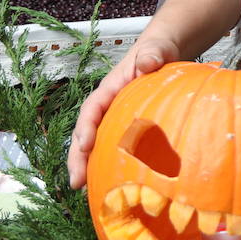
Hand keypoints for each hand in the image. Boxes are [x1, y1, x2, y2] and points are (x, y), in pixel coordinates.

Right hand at [68, 37, 179, 188]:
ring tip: (86, 191)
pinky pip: (114, 147)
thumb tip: (147, 62)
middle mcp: (108, 106)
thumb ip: (151, 54)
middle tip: (76, 182)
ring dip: (88, 166)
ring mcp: (115, 118)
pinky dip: (109, 165)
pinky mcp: (127, 128)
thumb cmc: (157, 51)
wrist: (164, 53)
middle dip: (77, 157)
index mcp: (110, 88)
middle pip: (86, 132)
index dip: (86, 127)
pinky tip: (112, 184)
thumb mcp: (156, 49)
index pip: (92, 108)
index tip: (85, 145)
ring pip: (96, 144)